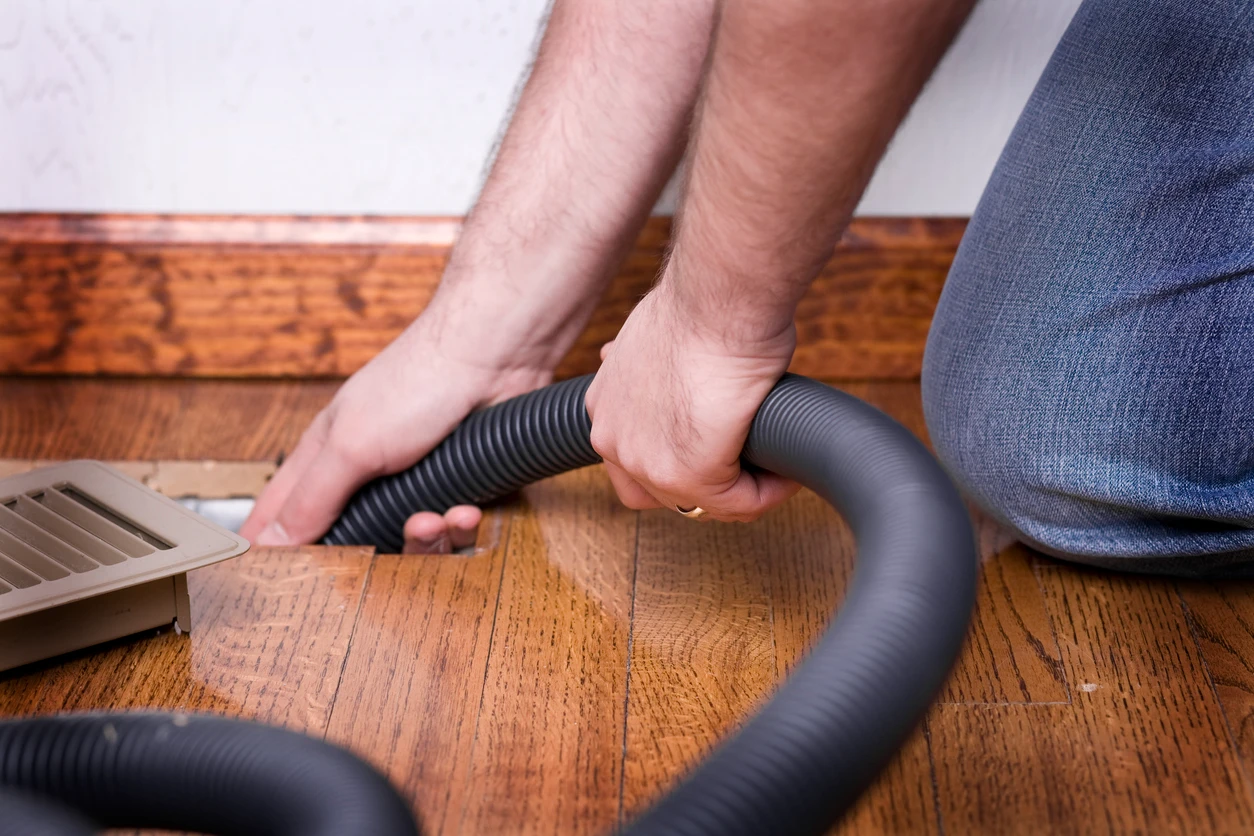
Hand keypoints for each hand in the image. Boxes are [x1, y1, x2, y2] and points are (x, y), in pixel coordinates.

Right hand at [241, 308, 552, 551]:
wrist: (495, 359)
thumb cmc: (418, 380)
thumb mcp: (350, 445)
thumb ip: (310, 498)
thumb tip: (269, 544)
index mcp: (326, 457)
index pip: (284, 515)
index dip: (276, 550)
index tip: (276, 585)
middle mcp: (368, 473)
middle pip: (356, 542)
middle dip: (373, 553)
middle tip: (384, 548)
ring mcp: (417, 481)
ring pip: (410, 543)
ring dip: (426, 539)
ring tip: (435, 519)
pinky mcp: (462, 487)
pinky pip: (456, 531)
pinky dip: (461, 525)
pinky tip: (466, 509)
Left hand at [585, 280, 799, 520]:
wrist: (720, 297)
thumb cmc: (705, 305)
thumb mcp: (660, 338)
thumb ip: (656, 369)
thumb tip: (668, 372)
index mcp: (604, 405)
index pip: (634, 461)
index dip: (681, 457)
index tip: (720, 444)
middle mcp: (612, 437)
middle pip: (660, 493)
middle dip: (707, 484)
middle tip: (748, 466)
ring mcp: (647, 461)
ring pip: (701, 504)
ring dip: (741, 492)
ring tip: (773, 471)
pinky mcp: (691, 473)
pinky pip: (739, 504)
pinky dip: (769, 492)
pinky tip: (786, 472)